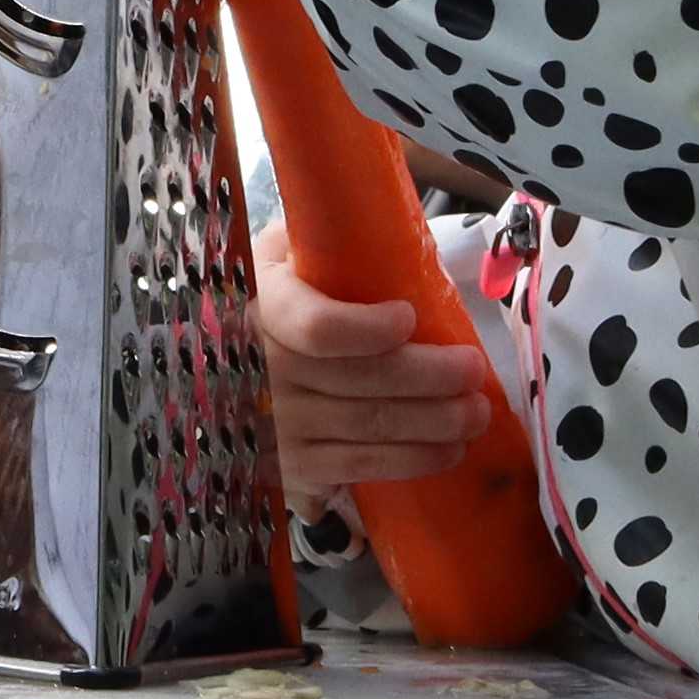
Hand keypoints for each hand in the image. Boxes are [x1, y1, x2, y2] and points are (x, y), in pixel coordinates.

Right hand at [254, 218, 495, 496]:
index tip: (408, 317)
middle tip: (472, 369)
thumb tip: (391, 231)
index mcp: (263, 306)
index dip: (365, 327)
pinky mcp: (293, 467)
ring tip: (476, 411)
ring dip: (435, 421)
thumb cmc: (270, 301)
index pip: (313, 325)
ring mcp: (277, 424)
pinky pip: (361, 467)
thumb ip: (319, 242)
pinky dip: (413, 460)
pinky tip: (450, 450)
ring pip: (370, 426)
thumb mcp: (279, 257)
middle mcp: (265, 370)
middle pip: (360, 379)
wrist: (222, 371)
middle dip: (429, 376)